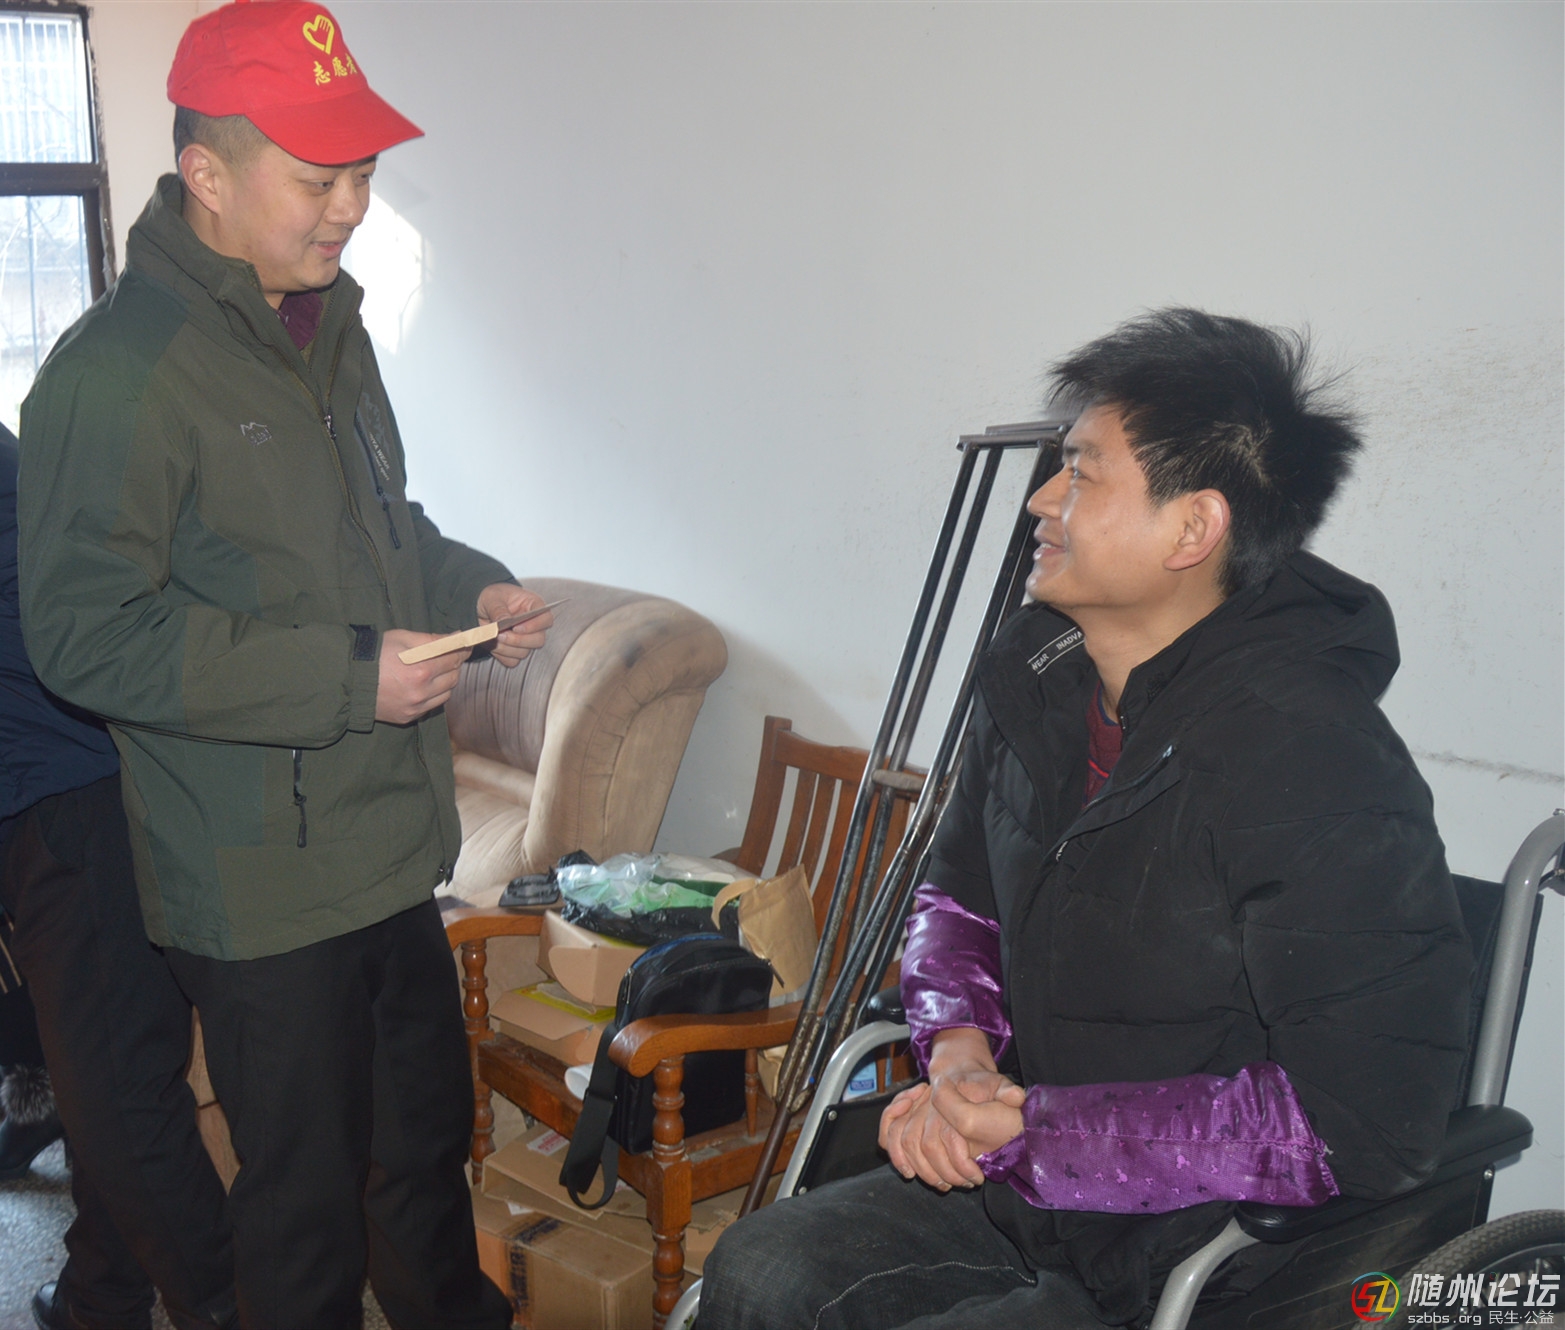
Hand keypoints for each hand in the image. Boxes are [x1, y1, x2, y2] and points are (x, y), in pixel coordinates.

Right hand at [377, 630, 470, 723]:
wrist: (347, 681)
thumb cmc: (374, 655)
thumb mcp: (402, 638)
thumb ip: (432, 639)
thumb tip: (457, 636)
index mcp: (421, 670)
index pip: (454, 659)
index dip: (461, 650)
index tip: (464, 645)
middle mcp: (421, 692)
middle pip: (454, 677)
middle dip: (453, 665)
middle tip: (447, 656)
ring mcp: (415, 707)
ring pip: (446, 693)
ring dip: (445, 681)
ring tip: (433, 671)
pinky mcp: (408, 717)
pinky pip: (432, 706)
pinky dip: (434, 695)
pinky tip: (423, 685)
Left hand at [476, 583, 551, 667]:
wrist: (479, 606)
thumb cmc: (491, 597)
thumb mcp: (492, 598)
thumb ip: (498, 609)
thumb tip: (503, 621)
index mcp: (533, 606)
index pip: (546, 619)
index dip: (535, 625)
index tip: (516, 627)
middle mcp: (533, 625)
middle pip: (538, 640)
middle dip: (518, 640)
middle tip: (500, 635)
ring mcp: (525, 639)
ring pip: (524, 652)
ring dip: (506, 648)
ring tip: (492, 638)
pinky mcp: (514, 650)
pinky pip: (512, 660)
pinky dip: (501, 655)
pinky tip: (492, 644)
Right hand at [878, 1027, 1020, 1190]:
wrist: (961, 1073)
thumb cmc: (980, 1084)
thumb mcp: (998, 1084)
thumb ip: (1007, 1091)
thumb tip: (1016, 1097)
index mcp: (946, 1096)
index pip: (948, 1136)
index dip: (961, 1162)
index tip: (976, 1177)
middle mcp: (926, 1103)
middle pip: (923, 1144)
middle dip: (940, 1171)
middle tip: (959, 1184)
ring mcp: (913, 1108)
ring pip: (903, 1141)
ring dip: (921, 1168)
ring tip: (941, 1184)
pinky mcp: (905, 1115)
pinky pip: (889, 1133)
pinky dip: (895, 1153)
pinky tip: (909, 1172)